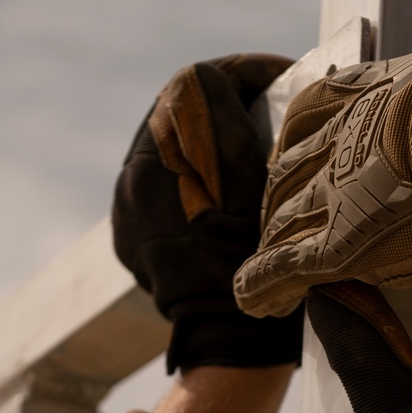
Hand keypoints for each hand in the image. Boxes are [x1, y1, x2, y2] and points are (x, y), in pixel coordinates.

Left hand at [112, 54, 303, 372]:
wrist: (227, 340)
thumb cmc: (258, 267)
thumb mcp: (264, 191)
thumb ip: (244, 129)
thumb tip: (241, 82)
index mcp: (168, 156)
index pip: (201, 81)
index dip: (247, 71)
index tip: (284, 75)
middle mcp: (136, 173)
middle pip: (178, 105)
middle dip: (225, 96)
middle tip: (270, 100)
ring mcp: (127, 204)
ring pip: (165, 140)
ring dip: (205, 132)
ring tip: (247, 142)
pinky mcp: (128, 230)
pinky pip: (156, 179)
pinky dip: (188, 169)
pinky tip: (219, 186)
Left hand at [234, 8, 411, 318]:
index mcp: (372, 96)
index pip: (315, 119)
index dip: (300, 145)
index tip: (294, 160)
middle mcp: (340, 142)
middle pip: (288, 172)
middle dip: (278, 198)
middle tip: (275, 222)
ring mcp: (335, 192)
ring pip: (279, 219)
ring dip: (270, 242)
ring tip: (265, 263)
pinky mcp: (336, 243)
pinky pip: (281, 265)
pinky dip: (262, 284)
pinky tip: (253, 302)